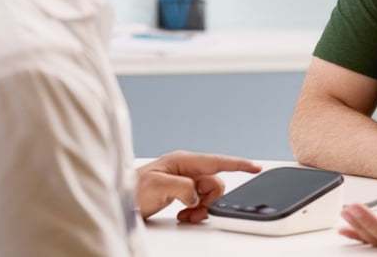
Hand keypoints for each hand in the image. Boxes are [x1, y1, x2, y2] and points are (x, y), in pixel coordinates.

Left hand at [136, 151, 260, 222]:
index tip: (255, 168)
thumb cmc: (133, 188)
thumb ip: (182, 187)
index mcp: (183, 161)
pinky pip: (200, 202)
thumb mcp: (157, 185)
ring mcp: (185, 180)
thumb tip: (196, 194)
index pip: (218, 161)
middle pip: (215, 184)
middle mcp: (187, 169)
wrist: (120, 199)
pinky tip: (183, 215)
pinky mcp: (182, 192)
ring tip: (186, 215)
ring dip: (201, 208)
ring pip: (209, 195)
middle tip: (194, 211)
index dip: (239, 165)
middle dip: (210, 200)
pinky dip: (195, 211)